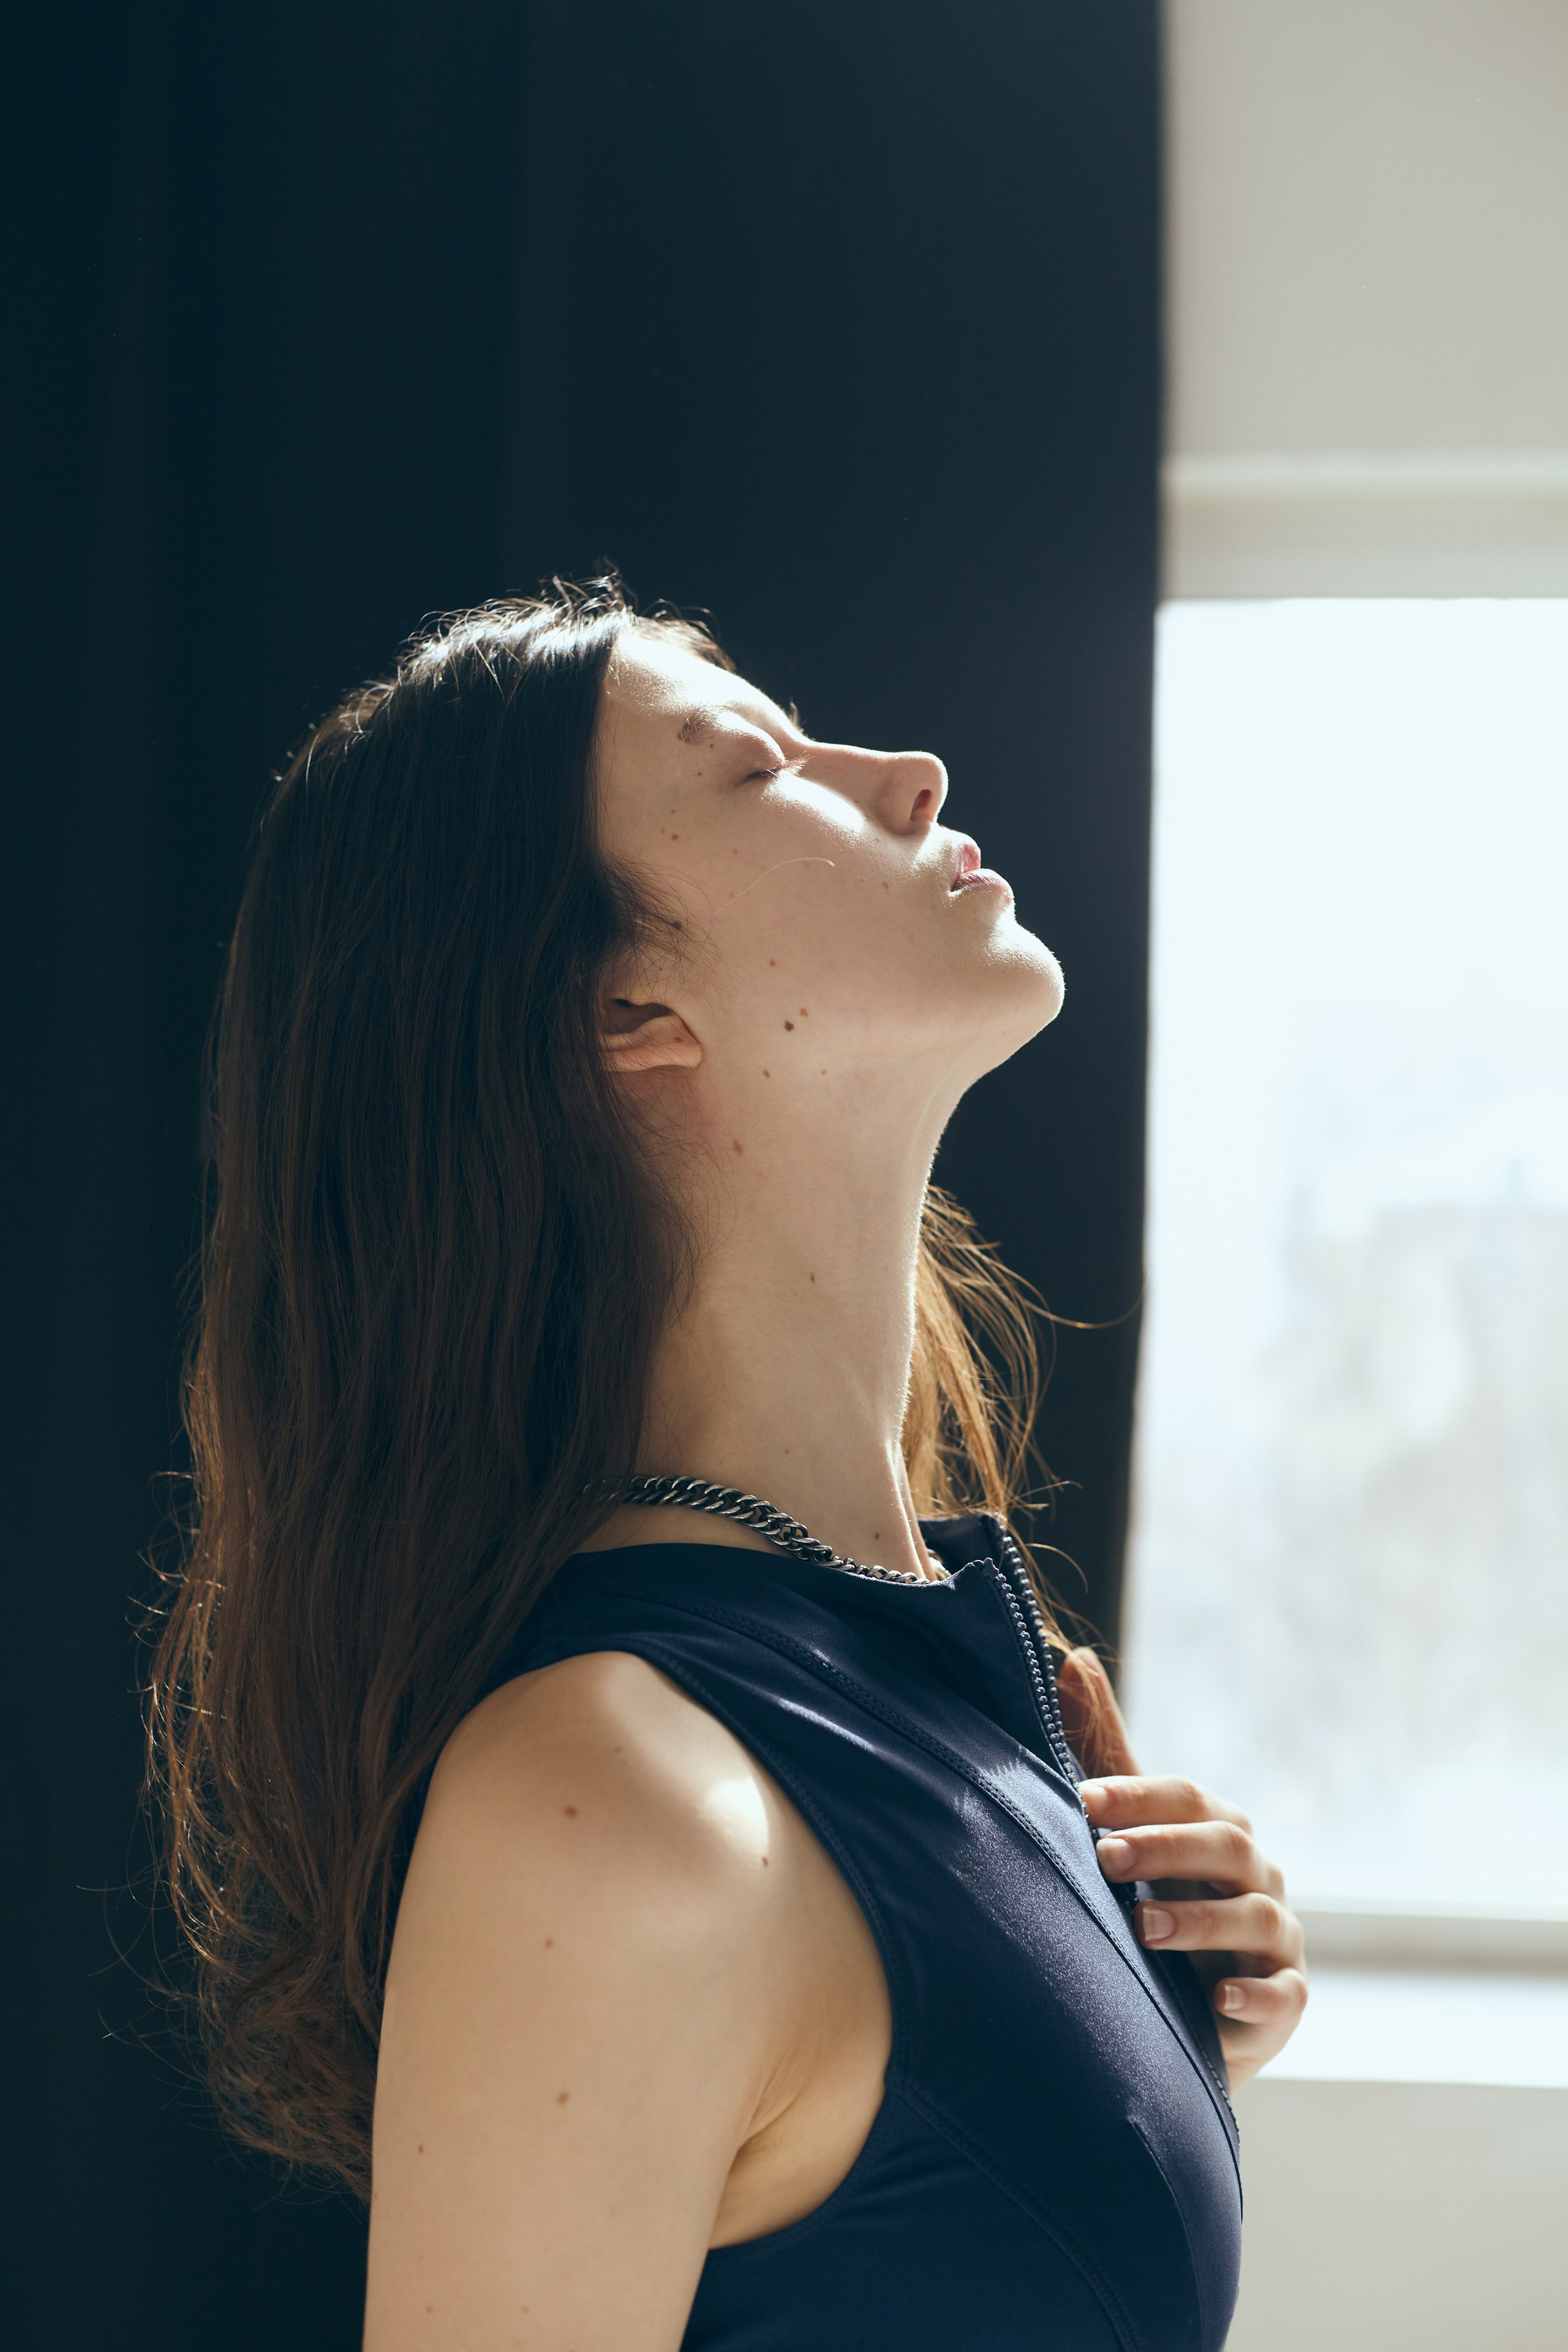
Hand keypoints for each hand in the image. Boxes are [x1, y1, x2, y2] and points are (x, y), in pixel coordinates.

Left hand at [1055, 1648, 1306, 2088]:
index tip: (1081, 1801)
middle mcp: (1258, 1877)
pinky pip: (1283, 1995)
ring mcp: (1276, 1940)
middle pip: (1227, 1846)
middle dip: (1167, 1848)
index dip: (1137, 1795)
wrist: (1181, 2009)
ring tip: (1143, 1929)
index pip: (1188, 1797)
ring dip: (1199, 1920)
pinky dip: (1254, 1995)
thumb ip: (1107, 1753)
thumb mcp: (1127, 1829)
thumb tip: (1075, 1658)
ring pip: (1255, 1917)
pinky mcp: (1286, 2003)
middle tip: (1106, 1858)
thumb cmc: (1154, 1901)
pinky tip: (1218, 1998)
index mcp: (1219, 1830)